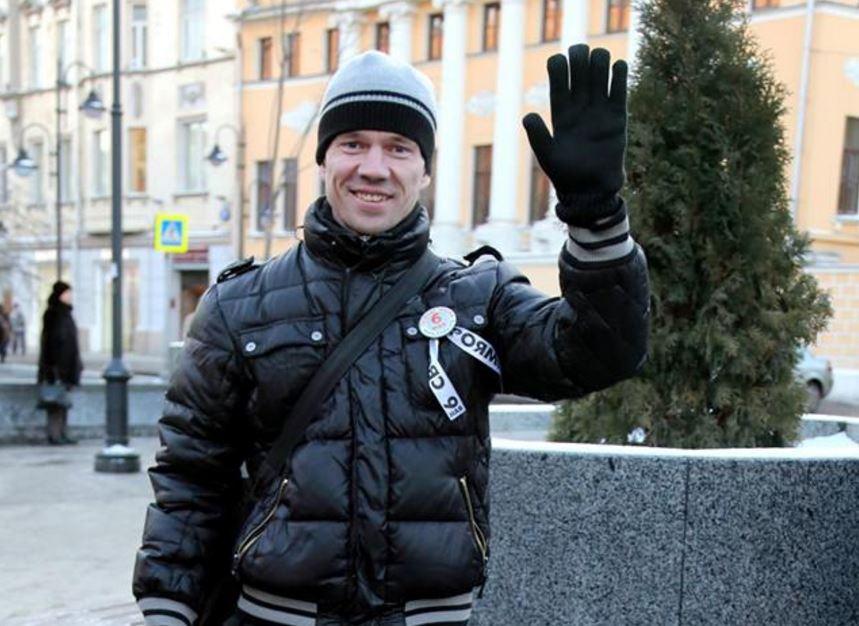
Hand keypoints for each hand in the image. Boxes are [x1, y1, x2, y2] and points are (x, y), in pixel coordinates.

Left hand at [523, 45, 627, 223]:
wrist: (591, 191)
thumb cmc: (566, 176)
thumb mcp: (548, 156)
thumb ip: (538, 136)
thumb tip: (528, 115)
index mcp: (560, 115)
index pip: (558, 84)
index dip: (558, 68)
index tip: (558, 59)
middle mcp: (579, 110)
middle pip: (579, 75)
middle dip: (580, 59)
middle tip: (581, 52)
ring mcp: (599, 113)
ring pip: (599, 78)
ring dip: (600, 63)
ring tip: (600, 57)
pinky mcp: (617, 119)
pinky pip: (619, 93)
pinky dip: (620, 77)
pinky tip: (618, 66)